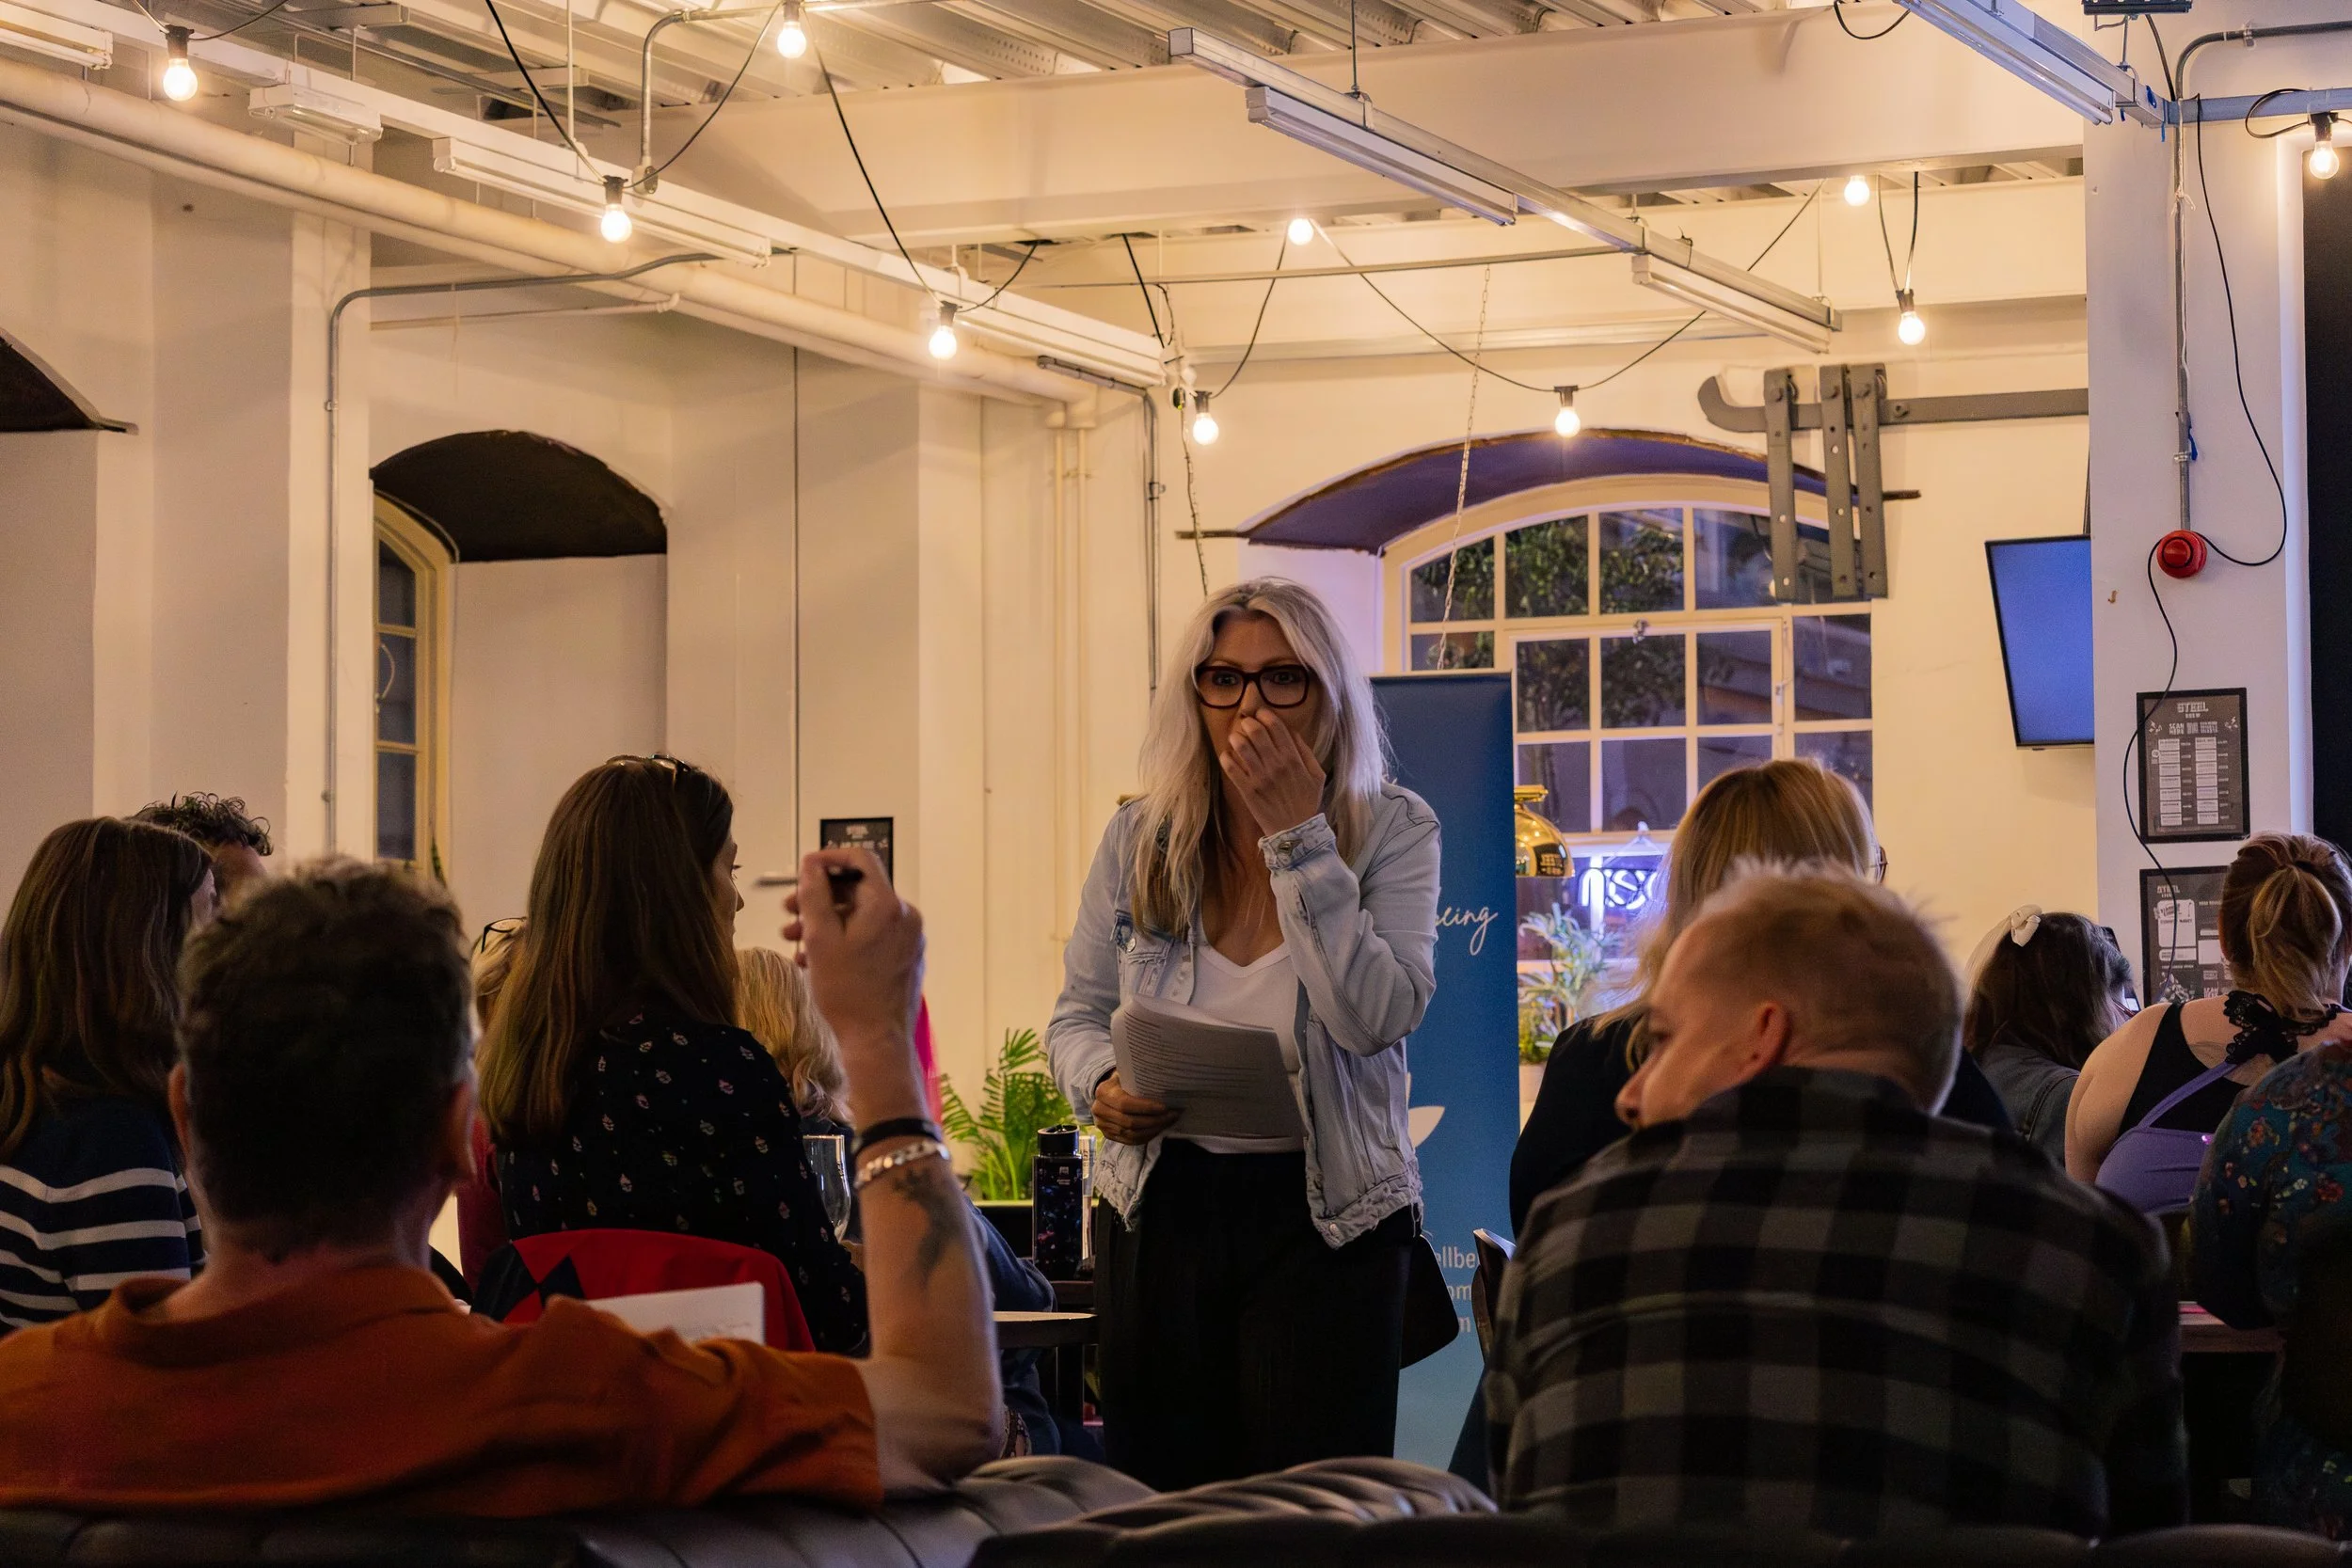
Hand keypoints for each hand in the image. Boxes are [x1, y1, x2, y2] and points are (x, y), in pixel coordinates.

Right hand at [784, 849, 925, 1120]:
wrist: (877, 1041)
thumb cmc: (847, 991)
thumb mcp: (821, 939)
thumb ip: (814, 895)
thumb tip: (811, 864)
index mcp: (888, 905)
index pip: (860, 860)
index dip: (828, 860)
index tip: (802, 872)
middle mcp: (905, 916)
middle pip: (858, 891)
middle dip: (820, 901)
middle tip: (788, 915)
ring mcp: (909, 939)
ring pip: (862, 917)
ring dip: (827, 924)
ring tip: (796, 943)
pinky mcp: (906, 958)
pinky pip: (873, 937)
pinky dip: (845, 941)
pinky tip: (817, 961)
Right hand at [1092, 1071, 1175, 1145]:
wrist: (1106, 1091)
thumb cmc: (1122, 1080)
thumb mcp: (1127, 1074)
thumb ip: (1139, 1077)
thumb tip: (1166, 1080)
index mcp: (1103, 1092)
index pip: (1125, 1104)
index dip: (1146, 1108)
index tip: (1165, 1107)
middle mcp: (1099, 1110)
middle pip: (1130, 1122)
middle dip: (1154, 1121)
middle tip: (1172, 1115)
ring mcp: (1102, 1125)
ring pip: (1131, 1134)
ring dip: (1153, 1130)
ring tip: (1169, 1122)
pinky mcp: (1108, 1135)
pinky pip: (1130, 1141)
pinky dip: (1147, 1136)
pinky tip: (1159, 1129)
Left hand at [1221, 713, 1326, 838]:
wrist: (1296, 831)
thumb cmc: (1307, 802)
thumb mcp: (1317, 775)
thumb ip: (1305, 752)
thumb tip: (1291, 732)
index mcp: (1293, 759)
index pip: (1276, 727)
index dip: (1266, 715)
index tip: (1261, 713)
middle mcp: (1275, 765)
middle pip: (1257, 732)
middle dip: (1248, 722)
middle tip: (1246, 722)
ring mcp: (1260, 777)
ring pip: (1242, 747)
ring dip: (1236, 737)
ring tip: (1235, 737)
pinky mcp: (1247, 790)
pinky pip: (1231, 768)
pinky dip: (1226, 757)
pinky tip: (1227, 754)